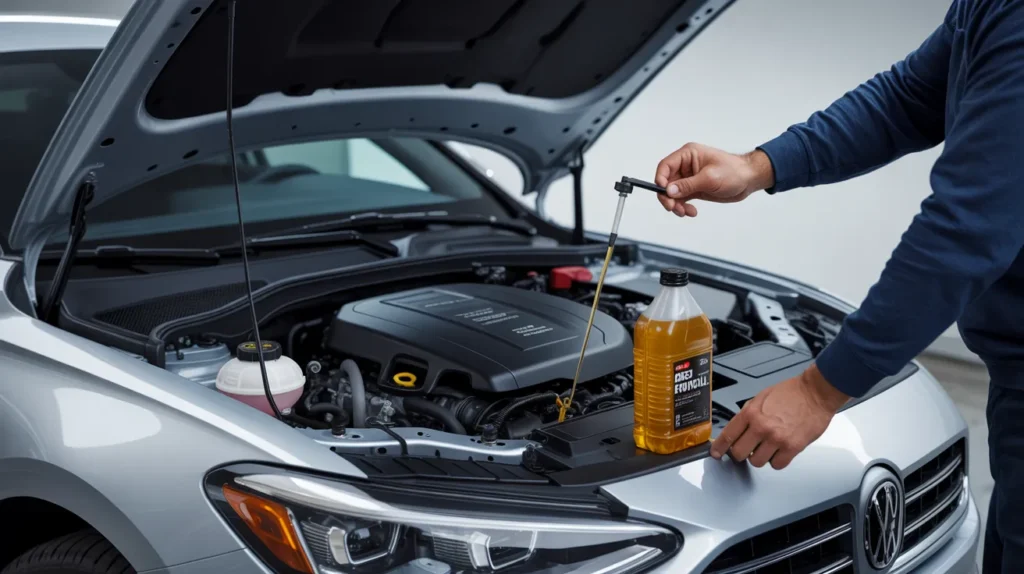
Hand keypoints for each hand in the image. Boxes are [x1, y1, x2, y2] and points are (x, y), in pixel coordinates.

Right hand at [654, 143, 774, 217]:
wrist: (748, 180)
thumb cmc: (735, 171)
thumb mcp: (710, 178)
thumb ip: (687, 185)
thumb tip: (669, 190)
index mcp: (688, 155)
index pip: (665, 166)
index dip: (661, 179)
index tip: (663, 193)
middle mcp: (686, 165)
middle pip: (666, 182)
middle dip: (668, 197)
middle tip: (673, 208)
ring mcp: (689, 178)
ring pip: (672, 193)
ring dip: (676, 205)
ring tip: (685, 212)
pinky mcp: (693, 189)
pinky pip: (681, 199)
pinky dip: (683, 207)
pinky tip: (691, 212)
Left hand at [710, 364, 849, 469]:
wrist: (815, 393)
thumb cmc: (791, 393)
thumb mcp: (761, 397)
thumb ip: (748, 414)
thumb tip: (737, 429)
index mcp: (751, 413)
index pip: (728, 435)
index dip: (719, 447)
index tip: (716, 453)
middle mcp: (761, 427)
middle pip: (739, 453)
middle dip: (741, 453)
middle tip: (747, 448)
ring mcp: (776, 439)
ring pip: (757, 462)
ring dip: (760, 457)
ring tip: (767, 447)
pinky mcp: (792, 448)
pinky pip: (776, 465)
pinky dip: (776, 461)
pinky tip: (779, 451)